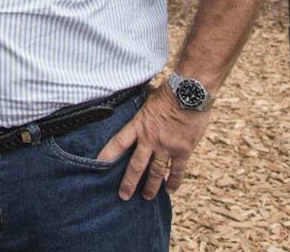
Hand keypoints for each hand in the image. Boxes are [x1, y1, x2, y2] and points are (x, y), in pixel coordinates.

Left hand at [98, 83, 211, 199]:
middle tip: (123, 196)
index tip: (98, 165)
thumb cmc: (168, 91)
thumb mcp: (147, 97)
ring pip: (156, 172)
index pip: (118, 142)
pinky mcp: (183, 150)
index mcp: (138, 125)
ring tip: (146, 197)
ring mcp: (167, 147)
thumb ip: (139, 107)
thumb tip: (127, 96)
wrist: (190, 92)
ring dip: (151, 186)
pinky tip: (170, 190)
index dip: (108, 154)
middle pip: (136, 166)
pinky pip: (177, 170)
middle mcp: (150, 139)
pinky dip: (173, 182)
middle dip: (128, 183)